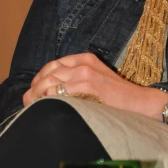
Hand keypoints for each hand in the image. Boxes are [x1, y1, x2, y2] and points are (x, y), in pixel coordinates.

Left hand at [23, 52, 161, 117]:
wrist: (139, 103)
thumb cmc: (117, 96)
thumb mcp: (97, 77)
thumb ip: (77, 78)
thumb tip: (50, 90)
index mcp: (84, 58)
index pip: (52, 65)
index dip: (39, 79)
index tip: (33, 91)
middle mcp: (83, 64)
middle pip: (48, 73)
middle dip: (34, 89)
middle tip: (28, 102)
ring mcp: (85, 76)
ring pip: (50, 83)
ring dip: (38, 96)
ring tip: (34, 108)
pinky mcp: (88, 88)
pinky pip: (59, 94)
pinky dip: (49, 101)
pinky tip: (48, 109)